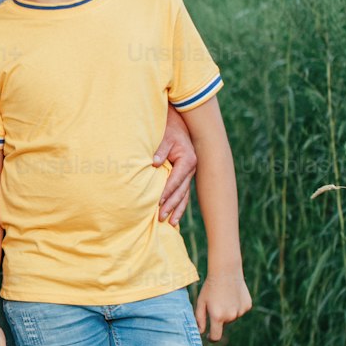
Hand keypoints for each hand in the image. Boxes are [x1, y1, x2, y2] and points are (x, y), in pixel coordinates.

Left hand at [153, 105, 196, 224]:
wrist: (178, 122)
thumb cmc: (169, 129)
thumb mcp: (164, 137)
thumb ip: (160, 150)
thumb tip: (154, 164)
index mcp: (188, 160)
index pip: (175, 180)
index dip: (166, 192)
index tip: (158, 203)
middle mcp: (191, 169)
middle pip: (181, 191)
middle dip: (171, 205)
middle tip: (161, 218)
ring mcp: (190, 173)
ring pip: (184, 195)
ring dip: (177, 209)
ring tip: (171, 223)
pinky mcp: (185, 175)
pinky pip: (183, 192)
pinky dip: (179, 204)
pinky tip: (175, 216)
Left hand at [196, 272, 251, 342]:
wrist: (226, 271)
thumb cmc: (210, 287)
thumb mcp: (201, 302)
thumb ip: (199, 319)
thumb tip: (200, 332)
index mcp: (217, 316)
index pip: (216, 336)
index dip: (211, 338)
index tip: (209, 336)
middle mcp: (231, 316)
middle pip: (223, 324)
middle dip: (218, 318)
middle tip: (215, 303)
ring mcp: (240, 311)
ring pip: (232, 317)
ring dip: (228, 311)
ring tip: (224, 297)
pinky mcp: (247, 306)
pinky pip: (240, 310)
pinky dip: (236, 306)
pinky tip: (232, 295)